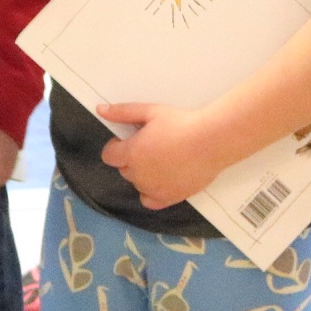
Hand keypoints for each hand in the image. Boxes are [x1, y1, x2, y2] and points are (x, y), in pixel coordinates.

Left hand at [95, 102, 229, 209]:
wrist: (211, 141)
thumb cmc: (181, 123)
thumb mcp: (150, 111)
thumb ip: (123, 113)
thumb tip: (100, 110)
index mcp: (131, 153)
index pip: (109, 156)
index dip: (116, 146)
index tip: (130, 139)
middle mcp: (139, 175)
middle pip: (124, 169)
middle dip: (131, 158)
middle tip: (152, 145)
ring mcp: (153, 189)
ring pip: (137, 183)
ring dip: (143, 174)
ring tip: (163, 159)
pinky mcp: (169, 199)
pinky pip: (149, 200)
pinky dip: (151, 192)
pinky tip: (162, 179)